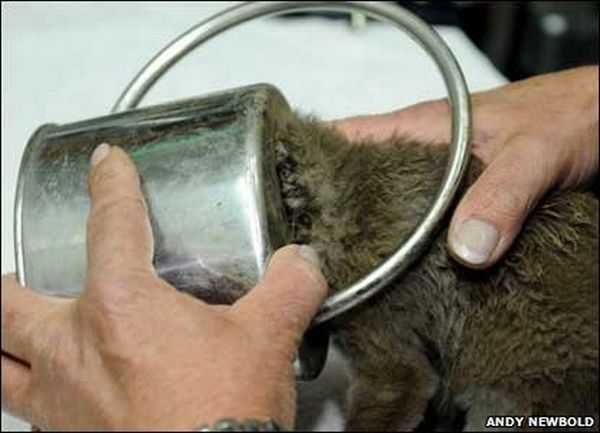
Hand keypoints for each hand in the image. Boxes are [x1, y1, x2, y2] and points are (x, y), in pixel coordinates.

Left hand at [1, 144, 326, 429]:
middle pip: (8, 301)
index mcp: (120, 306)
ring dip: (3, 342)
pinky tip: (64, 395)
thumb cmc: (223, 415)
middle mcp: (73, 349)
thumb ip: (288, 286)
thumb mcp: (268, 338)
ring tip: (20, 331)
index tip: (105, 165)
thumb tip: (303, 262)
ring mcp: (59, 401)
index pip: (110, 224)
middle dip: (14, 281)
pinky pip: (27, 412)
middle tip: (28, 276)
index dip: (110, 184)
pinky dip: (34, 394)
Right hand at [331, 66, 598, 267]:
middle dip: (337, 212)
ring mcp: (442, 180)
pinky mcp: (465, 202)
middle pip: (363, 180)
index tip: (286, 194)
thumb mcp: (534, 153)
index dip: (313, 161)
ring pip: (394, 206)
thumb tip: (466, 249)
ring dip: (378, 234)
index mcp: (424, 128)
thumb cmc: (572, 114)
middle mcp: (425, 155)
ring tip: (351, 269)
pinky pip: (427, 225)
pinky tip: (409, 274)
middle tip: (316, 251)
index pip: (348, 136)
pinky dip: (416, 247)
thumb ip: (502, 195)